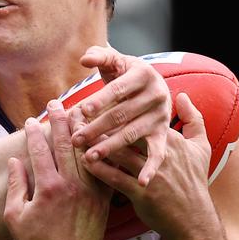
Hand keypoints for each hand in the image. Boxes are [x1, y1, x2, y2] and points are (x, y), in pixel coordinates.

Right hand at [5, 101, 110, 239]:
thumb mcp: (14, 214)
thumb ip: (16, 184)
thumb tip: (15, 160)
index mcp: (47, 187)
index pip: (39, 150)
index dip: (34, 132)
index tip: (31, 119)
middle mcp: (71, 186)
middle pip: (67, 144)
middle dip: (60, 121)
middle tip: (56, 104)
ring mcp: (90, 193)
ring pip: (88, 153)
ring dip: (83, 131)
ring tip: (81, 112)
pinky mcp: (103, 202)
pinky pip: (104, 171)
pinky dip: (102, 154)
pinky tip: (101, 140)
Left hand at [73, 45, 170, 185]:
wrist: (154, 87)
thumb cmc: (125, 74)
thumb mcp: (116, 62)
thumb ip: (100, 57)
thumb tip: (85, 58)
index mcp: (144, 74)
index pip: (118, 89)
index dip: (100, 99)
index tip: (82, 111)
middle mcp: (157, 95)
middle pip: (122, 114)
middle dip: (97, 128)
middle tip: (75, 140)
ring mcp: (161, 117)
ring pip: (132, 134)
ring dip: (111, 147)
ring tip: (89, 157)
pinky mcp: (163, 134)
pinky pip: (158, 153)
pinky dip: (151, 168)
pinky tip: (142, 182)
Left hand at [82, 93, 214, 239]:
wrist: (194, 219)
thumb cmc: (194, 181)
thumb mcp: (201, 148)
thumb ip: (193, 119)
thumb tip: (183, 95)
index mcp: (170, 139)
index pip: (140, 118)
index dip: (119, 109)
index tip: (99, 102)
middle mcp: (161, 153)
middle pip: (127, 132)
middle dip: (101, 125)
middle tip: (78, 117)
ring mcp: (151, 173)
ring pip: (120, 154)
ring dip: (96, 146)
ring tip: (77, 138)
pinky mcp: (143, 193)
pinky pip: (117, 178)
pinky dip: (100, 170)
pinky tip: (84, 163)